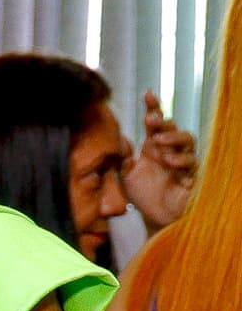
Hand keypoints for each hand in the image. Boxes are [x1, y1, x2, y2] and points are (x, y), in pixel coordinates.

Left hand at [125, 92, 196, 228]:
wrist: (154, 217)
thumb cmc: (143, 193)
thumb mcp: (126, 174)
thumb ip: (122, 157)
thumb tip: (118, 137)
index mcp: (152, 145)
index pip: (155, 122)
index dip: (153, 107)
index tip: (148, 93)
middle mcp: (169, 149)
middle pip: (172, 127)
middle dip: (162, 121)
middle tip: (150, 119)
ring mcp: (182, 160)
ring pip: (187, 140)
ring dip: (173, 137)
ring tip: (158, 141)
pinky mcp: (191, 174)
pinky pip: (192, 162)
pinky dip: (181, 159)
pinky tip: (169, 160)